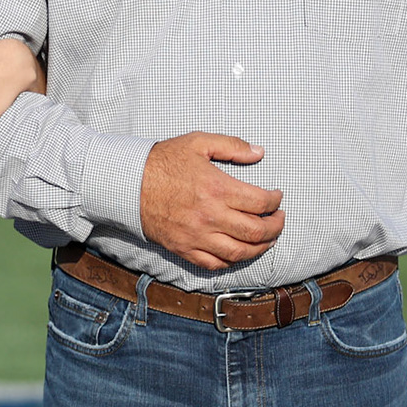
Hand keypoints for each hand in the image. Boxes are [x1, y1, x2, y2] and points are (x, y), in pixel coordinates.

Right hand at [137, 132, 283, 269]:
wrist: (128, 183)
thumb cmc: (162, 161)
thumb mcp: (197, 142)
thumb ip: (231, 146)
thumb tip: (259, 152)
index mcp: (216, 189)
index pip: (260, 202)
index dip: (275, 201)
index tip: (277, 197)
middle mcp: (210, 216)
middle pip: (256, 232)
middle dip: (275, 227)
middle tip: (278, 219)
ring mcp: (197, 236)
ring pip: (241, 252)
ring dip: (261, 247)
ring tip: (266, 238)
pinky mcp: (185, 249)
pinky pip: (216, 264)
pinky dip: (233, 260)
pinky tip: (239, 251)